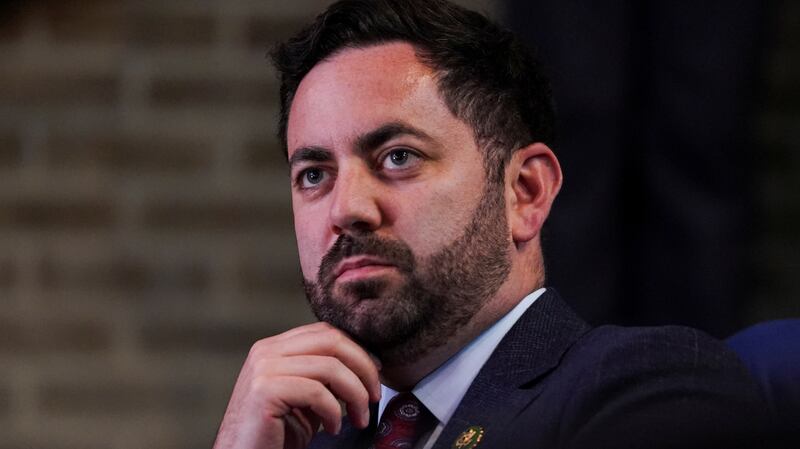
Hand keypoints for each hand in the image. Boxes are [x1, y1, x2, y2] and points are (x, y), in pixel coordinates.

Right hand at [212, 322, 381, 448]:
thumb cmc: (274, 436)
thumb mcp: (305, 399)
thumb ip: (324, 376)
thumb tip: (365, 364)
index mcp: (275, 348)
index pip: (326, 332)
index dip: (358, 351)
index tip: (374, 375)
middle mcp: (266, 351)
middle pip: (332, 340)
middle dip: (364, 367)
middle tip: (374, 396)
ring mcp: (264, 368)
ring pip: (330, 366)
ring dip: (355, 394)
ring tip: (359, 418)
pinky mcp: (265, 391)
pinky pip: (316, 391)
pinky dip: (334, 412)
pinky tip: (332, 428)